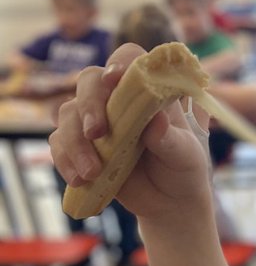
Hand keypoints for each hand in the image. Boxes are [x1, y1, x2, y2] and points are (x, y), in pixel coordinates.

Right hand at [48, 43, 211, 222]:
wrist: (171, 203)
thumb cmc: (184, 170)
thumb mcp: (186, 157)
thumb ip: (172, 139)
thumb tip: (157, 121)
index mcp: (147, 92)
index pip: (128, 61)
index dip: (119, 65)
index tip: (113, 80)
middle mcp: (118, 100)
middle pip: (89, 80)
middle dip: (89, 104)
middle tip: (96, 133)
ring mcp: (96, 120)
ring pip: (68, 112)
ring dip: (75, 142)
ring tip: (92, 172)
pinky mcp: (81, 144)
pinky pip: (59, 142)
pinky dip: (65, 159)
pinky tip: (79, 179)